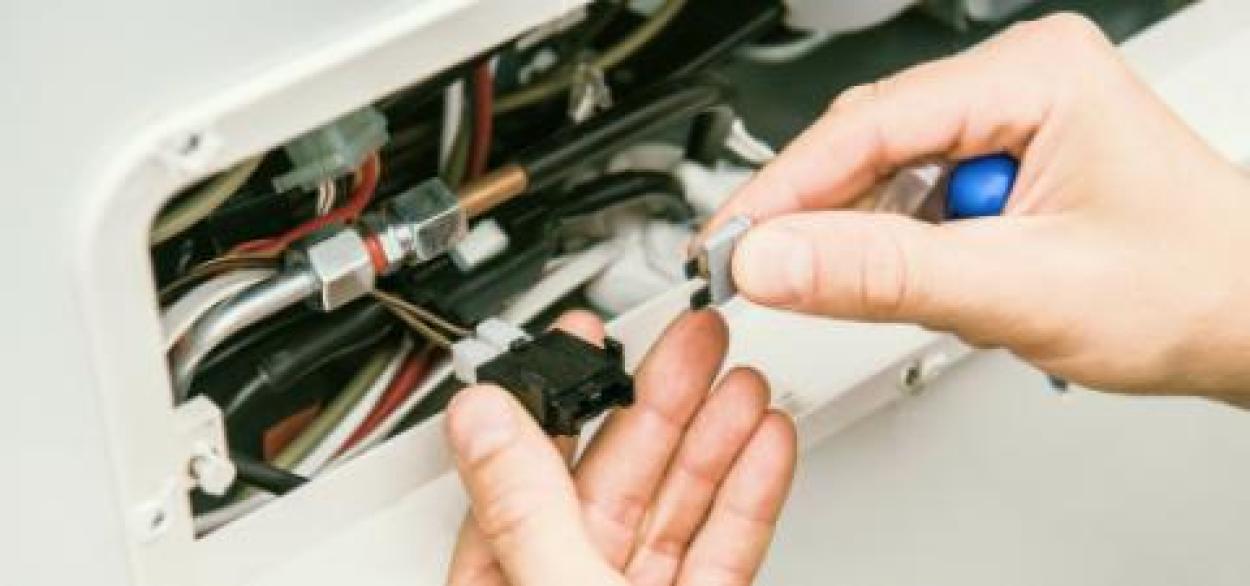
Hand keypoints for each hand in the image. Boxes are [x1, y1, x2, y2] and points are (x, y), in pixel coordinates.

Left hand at [444, 310, 797, 584]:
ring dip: (714, 435)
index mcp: (507, 585)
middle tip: (695, 336)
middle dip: (662, 397)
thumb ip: (525, 509)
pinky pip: (724, 546)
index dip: (558, 394)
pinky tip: (765, 445)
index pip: (520, 473)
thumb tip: (480, 417)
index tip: (583, 334)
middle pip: (614, 475)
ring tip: (742, 377)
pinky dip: (749, 495)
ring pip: (676, 505)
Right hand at [710, 13, 1249, 397]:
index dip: (784, 190)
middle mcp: (1019, 80)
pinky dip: (891, 240)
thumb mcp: (1019, 289)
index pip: (868, 124)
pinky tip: (898, 275)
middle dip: (810, 213)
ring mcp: (1010, 117)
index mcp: (1035, 74)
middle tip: (749, 272)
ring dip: (857, 234)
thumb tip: (775, 259)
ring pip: (884, 170)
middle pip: (866, 140)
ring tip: (845, 288)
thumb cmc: (1191, 289)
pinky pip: (913, 191)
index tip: (726, 243)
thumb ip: (884, 275)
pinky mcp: (1003, 158)